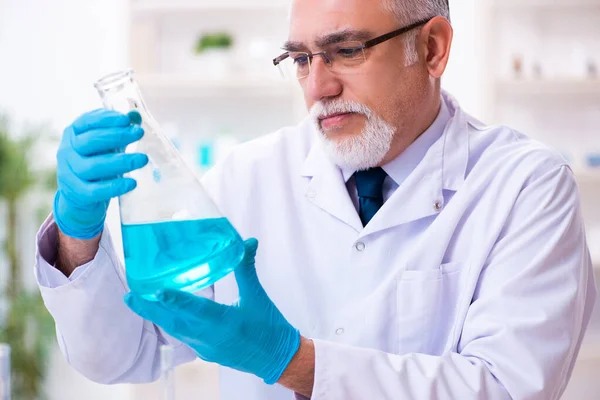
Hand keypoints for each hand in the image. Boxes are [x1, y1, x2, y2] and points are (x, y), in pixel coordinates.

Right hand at [54, 109, 147, 238]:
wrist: (79, 196)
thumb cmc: (95, 162)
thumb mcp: (106, 145)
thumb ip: (119, 130)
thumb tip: (136, 115)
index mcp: (73, 134)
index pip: (86, 122)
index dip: (106, 119)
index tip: (127, 119)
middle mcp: (67, 151)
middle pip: (91, 142)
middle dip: (117, 136)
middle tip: (139, 133)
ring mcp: (69, 173)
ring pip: (93, 166)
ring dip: (121, 162)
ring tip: (143, 159)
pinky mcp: (76, 193)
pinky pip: (95, 190)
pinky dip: (114, 187)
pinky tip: (132, 183)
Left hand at [124, 238, 300, 383]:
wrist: (278, 359)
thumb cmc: (270, 328)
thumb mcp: (257, 295)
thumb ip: (246, 267)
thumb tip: (247, 241)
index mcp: (225, 322)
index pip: (195, 309)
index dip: (173, 299)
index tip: (154, 291)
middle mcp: (210, 337)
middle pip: (173, 322)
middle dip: (149, 309)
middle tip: (130, 296)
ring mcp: (206, 348)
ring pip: (175, 330)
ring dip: (158, 316)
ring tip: (140, 301)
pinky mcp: (206, 352)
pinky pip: (183, 336)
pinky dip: (171, 323)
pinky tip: (165, 313)